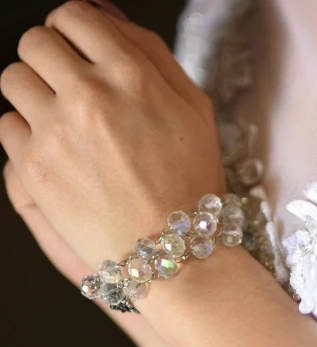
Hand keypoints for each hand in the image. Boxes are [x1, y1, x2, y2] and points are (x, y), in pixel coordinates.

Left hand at [0, 1, 223, 267]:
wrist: (172, 250)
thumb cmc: (190, 181)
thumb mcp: (195, 108)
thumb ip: (151, 53)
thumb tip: (106, 16)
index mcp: (133, 75)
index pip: (74, 15)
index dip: (74, 28)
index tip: (79, 46)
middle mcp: (90, 95)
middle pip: (34, 41)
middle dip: (50, 57)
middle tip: (69, 84)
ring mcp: (57, 131)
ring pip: (13, 79)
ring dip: (35, 93)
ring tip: (64, 122)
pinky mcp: (34, 166)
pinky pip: (6, 125)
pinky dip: (28, 134)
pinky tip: (61, 154)